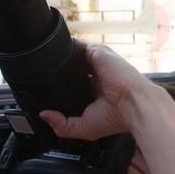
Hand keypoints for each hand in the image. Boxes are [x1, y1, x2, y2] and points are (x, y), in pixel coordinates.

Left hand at [37, 43, 154, 141]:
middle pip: (74, 68)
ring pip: (73, 56)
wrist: (135, 104)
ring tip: (41, 64)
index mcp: (97, 91)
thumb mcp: (85, 128)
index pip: (77, 83)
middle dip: (59, 72)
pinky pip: (76, 45)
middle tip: (39, 78)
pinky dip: (64, 49)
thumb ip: (63, 125)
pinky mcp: (96, 51)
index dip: (63, 86)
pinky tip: (51, 55)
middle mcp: (98, 74)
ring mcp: (97, 62)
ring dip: (60, 59)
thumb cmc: (117, 117)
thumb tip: (44, 115)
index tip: (46, 91)